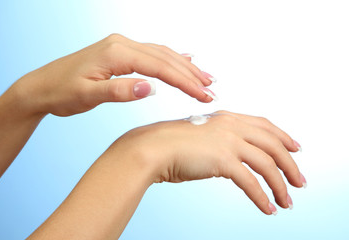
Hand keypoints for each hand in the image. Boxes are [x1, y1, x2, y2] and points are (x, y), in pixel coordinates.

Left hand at [14, 33, 213, 116]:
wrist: (42, 86)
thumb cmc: (61, 92)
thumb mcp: (87, 95)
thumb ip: (119, 91)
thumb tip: (151, 88)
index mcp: (116, 52)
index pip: (159, 67)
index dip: (184, 81)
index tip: (203, 94)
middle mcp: (122, 44)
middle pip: (165, 58)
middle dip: (190, 75)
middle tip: (211, 90)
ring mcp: (121, 47)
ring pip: (161, 54)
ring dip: (185, 67)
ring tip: (205, 78)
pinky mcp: (120, 53)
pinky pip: (152, 54)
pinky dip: (171, 59)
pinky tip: (184, 59)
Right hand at [109, 110, 304, 214]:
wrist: (150, 147)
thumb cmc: (169, 144)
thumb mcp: (200, 137)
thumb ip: (218, 143)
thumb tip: (232, 160)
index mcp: (226, 118)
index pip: (264, 125)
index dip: (283, 137)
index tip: (295, 148)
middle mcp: (231, 125)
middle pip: (273, 144)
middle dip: (290, 164)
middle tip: (299, 181)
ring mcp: (228, 141)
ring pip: (267, 164)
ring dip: (280, 184)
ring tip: (287, 201)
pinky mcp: (223, 160)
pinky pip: (251, 182)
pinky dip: (262, 197)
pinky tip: (267, 208)